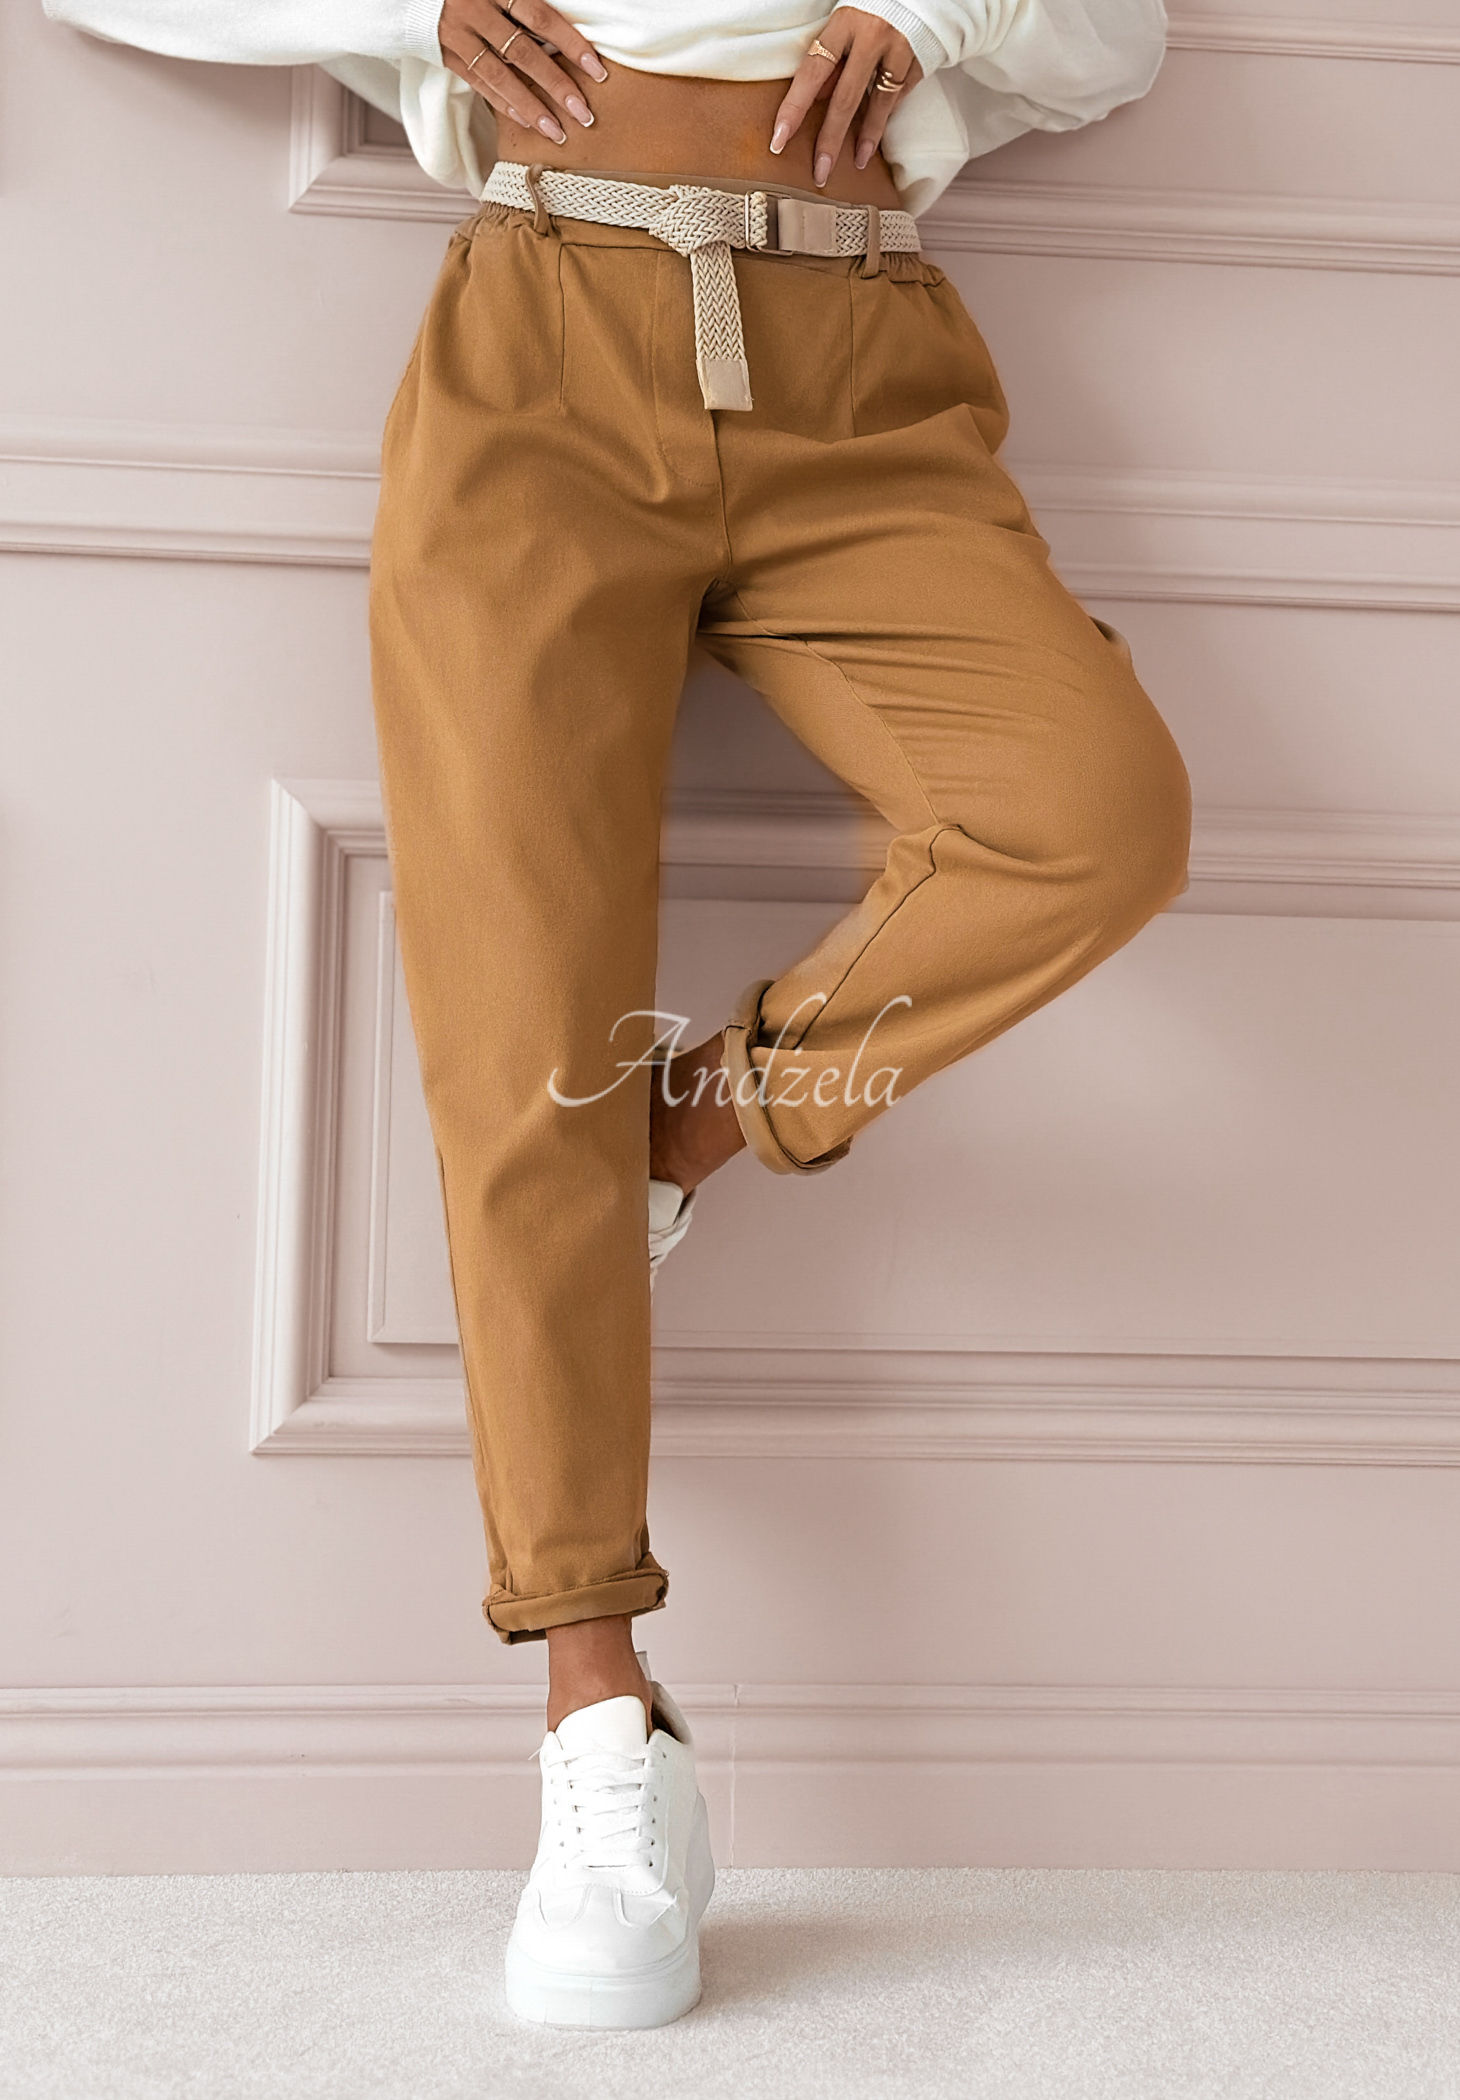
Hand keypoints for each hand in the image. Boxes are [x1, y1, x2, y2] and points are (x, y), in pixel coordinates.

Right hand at [438, 0, 606, 145]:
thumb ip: (527, 4)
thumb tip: (563, 33)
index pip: (542, 19)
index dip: (571, 44)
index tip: (598, 71)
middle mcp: (477, 10)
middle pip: (525, 52)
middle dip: (557, 85)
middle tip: (584, 114)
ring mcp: (459, 33)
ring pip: (501, 75)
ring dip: (532, 107)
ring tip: (557, 132)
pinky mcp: (446, 53)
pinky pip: (479, 83)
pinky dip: (503, 103)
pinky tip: (527, 122)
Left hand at [770, 7, 920, 186]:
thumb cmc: (873, 8)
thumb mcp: (845, 23)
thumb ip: (831, 57)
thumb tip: (818, 99)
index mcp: (845, 22)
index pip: (812, 72)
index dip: (794, 108)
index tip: (780, 139)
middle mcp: (873, 36)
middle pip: (845, 98)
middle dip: (830, 140)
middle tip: (819, 172)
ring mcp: (899, 50)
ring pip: (878, 104)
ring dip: (866, 137)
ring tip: (857, 161)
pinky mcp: (919, 61)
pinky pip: (899, 96)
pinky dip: (886, 116)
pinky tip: (876, 135)